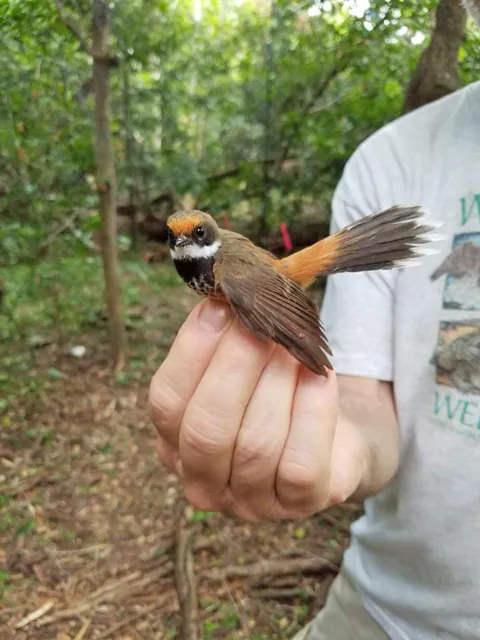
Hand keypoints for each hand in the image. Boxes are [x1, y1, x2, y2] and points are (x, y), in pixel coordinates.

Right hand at [148, 299, 366, 520]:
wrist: (326, 431)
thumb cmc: (272, 390)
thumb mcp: (241, 366)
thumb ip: (225, 339)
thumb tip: (227, 298)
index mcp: (174, 443)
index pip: (166, 402)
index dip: (191, 352)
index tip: (218, 307)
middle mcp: (203, 482)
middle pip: (206, 430)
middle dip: (234, 366)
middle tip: (259, 322)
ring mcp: (249, 502)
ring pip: (255, 444)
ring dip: (276, 382)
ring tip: (293, 343)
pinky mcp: (297, 505)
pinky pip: (300, 463)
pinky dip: (312, 410)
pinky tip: (320, 374)